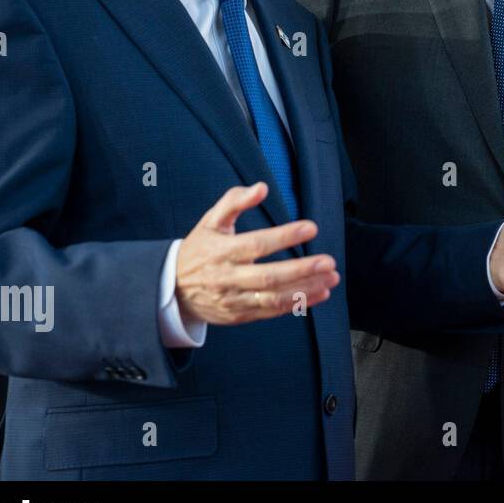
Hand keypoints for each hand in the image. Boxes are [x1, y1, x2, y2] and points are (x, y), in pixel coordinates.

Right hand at [175, 183, 338, 325]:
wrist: (172, 289)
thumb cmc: (199, 249)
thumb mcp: (210, 221)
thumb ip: (234, 201)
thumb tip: (261, 187)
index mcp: (221, 251)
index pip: (256, 244)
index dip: (284, 236)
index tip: (311, 227)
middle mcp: (228, 277)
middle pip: (268, 277)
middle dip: (301, 270)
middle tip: (328, 261)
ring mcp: (234, 299)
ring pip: (274, 298)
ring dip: (306, 289)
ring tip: (331, 278)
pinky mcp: (240, 315)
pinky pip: (272, 311)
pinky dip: (298, 304)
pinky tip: (320, 293)